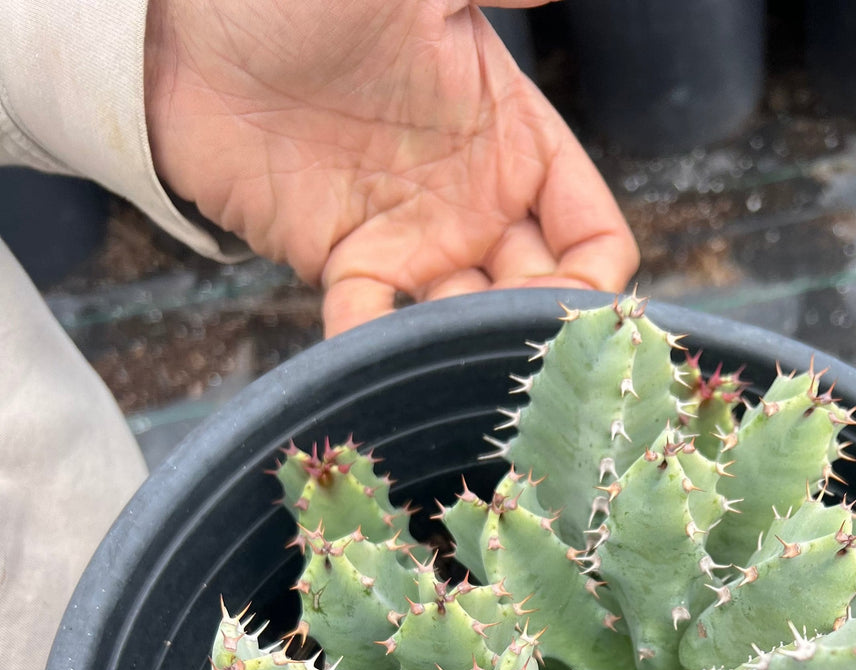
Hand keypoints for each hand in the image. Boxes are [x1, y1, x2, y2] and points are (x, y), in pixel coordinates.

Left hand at [144, 0, 639, 334]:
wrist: (185, 24)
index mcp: (514, 140)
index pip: (592, 236)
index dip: (596, 280)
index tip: (578, 307)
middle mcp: (475, 204)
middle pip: (539, 296)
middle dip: (538, 333)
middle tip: (522, 359)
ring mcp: (413, 242)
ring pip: (466, 325)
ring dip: (469, 354)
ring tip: (464, 374)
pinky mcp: (346, 268)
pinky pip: (377, 328)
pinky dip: (382, 355)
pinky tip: (385, 367)